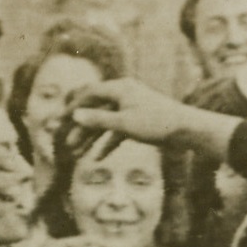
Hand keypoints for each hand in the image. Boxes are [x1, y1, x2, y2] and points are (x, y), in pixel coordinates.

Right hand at [63, 78, 194, 156]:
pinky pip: (118, 131)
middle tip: (65, 141)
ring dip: (91, 138)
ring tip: (77, 154)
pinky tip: (99, 158)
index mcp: (120, 88)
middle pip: (95, 109)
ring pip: (105, 122)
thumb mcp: (124, 123)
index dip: (72, 106)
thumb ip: (98, 119)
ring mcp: (131, 108)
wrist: (186, 130)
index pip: (89, 93)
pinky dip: (109, 143)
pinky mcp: (139, 122)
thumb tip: (75, 115)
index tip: (60, 119)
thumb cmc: (156, 123)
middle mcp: (124, 94)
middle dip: (79, 127)